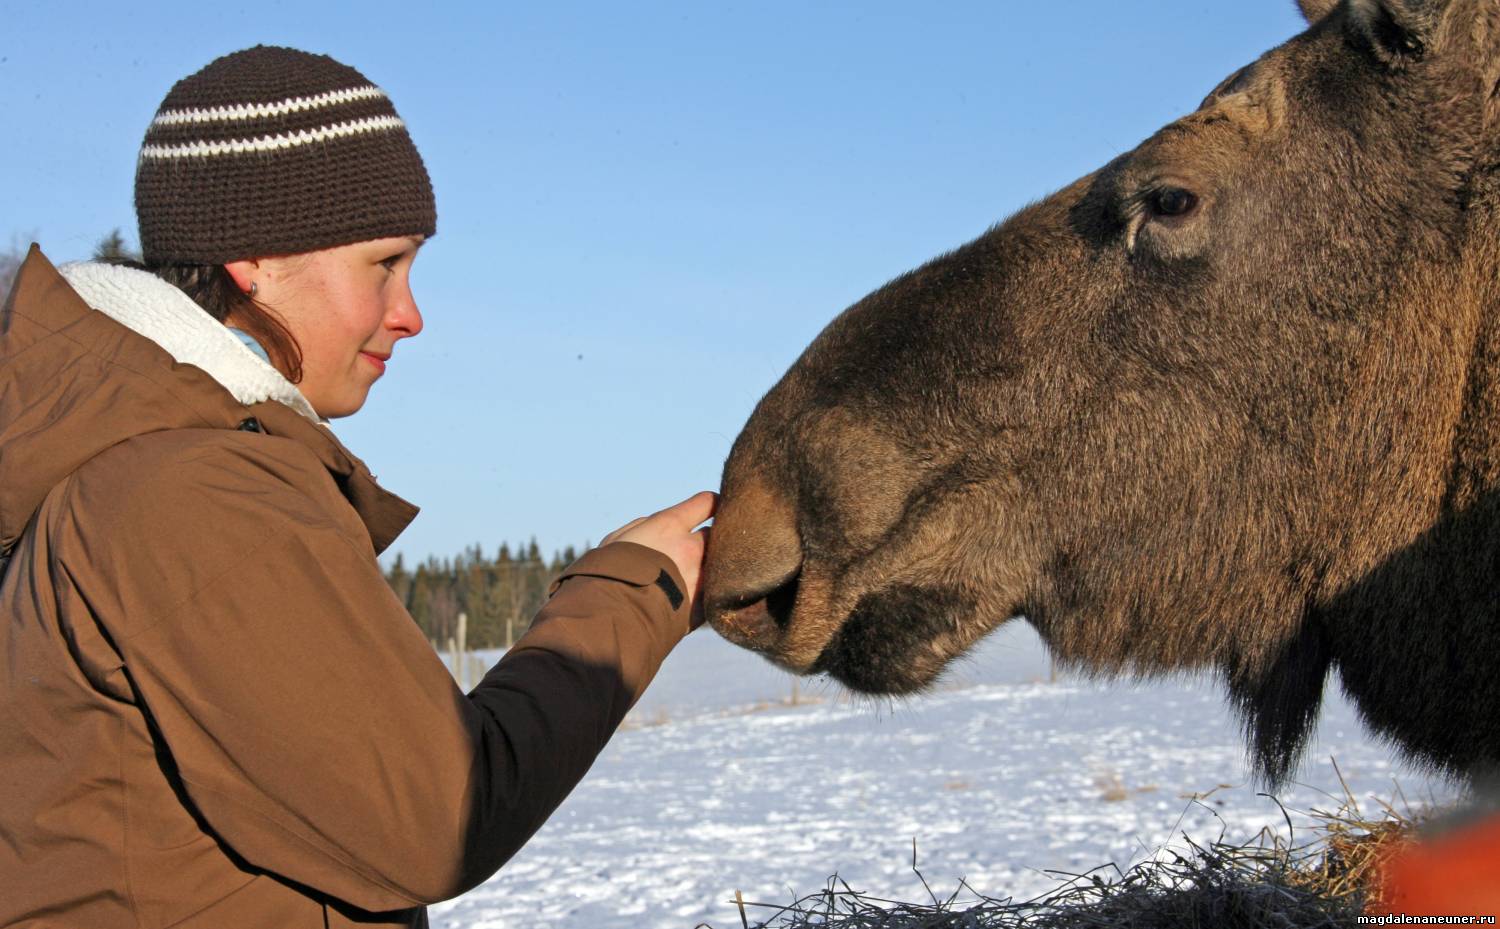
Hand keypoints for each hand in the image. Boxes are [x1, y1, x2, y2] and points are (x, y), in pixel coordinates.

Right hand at [602, 491, 716, 619]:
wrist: (609, 621)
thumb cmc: (606, 576)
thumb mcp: (618, 539)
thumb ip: (645, 527)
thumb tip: (661, 525)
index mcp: (669, 527)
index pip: (705, 503)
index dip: (711, 504)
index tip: (713, 507)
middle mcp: (691, 549)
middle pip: (716, 536)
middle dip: (709, 540)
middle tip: (698, 547)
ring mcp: (700, 579)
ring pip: (719, 566)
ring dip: (710, 567)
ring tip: (692, 576)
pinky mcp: (703, 607)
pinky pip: (713, 594)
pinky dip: (706, 592)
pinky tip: (690, 598)